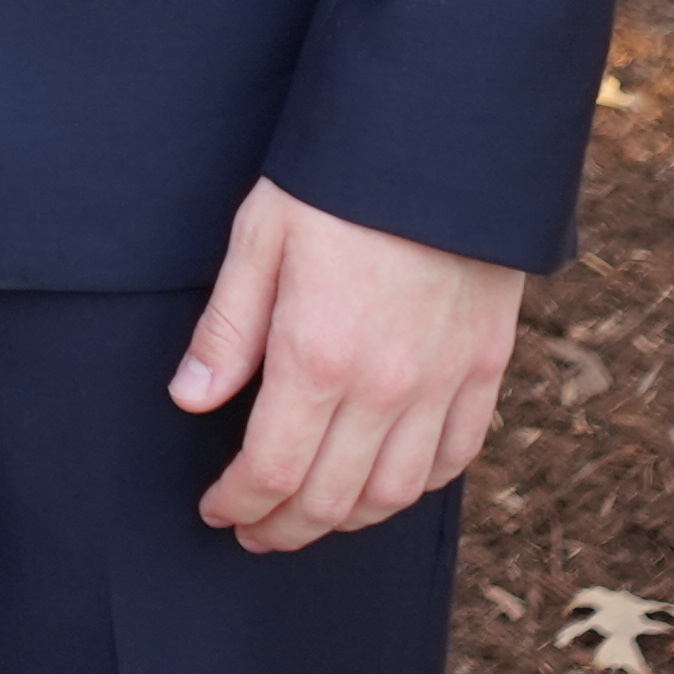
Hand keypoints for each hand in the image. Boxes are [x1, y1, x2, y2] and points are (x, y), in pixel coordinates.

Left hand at [166, 176, 523, 553]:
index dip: (239, 503)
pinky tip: (387, 483)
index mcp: (316, 356)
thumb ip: (226, 331)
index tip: (216, 510)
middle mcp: (384, 387)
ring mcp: (441, 382)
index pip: (271, 470)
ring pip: (394, 493)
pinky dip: (417, 486)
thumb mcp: (258, 239)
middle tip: (254, 531)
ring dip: (347, 519)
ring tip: (312, 515)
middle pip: (330, 497)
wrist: (440, 142)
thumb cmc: (335, 182)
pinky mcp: (484, 367)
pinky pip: (454, 457)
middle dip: (283, 527)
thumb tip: (189, 401)